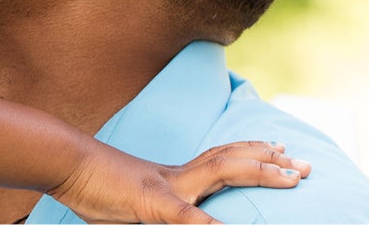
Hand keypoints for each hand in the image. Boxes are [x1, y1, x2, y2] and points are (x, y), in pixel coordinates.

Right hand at [46, 140, 308, 222]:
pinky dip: (209, 224)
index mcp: (174, 178)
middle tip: (305, 164)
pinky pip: (187, 217)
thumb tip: (174, 213)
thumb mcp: (132, 200)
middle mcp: (177, 177)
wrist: (63, 163)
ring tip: (289, 174)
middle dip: (271, 161)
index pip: (222, 159)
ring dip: (258, 170)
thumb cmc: (90, 185)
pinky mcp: (152, 204)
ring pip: (221, 172)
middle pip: (232, 160)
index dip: (253, 154)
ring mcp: (167, 188)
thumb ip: (158, 209)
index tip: (281, 151)